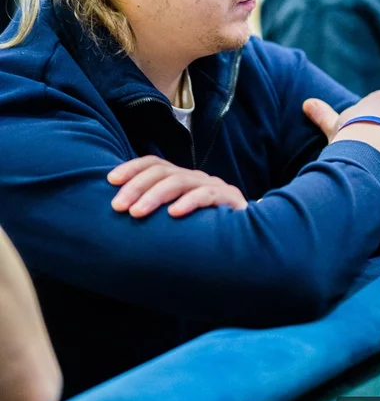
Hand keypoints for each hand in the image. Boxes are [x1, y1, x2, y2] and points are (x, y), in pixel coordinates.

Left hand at [108, 156, 247, 217]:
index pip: (153, 163)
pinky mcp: (229, 198)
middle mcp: (194, 177)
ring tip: (137, 212)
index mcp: (180, 178)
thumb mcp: (176, 215)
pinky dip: (189, 202)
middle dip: (137, 186)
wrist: (247, 236)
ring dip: (155, 196)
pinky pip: (207, 195)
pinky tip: (174, 213)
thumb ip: (156, 209)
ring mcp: (212, 185)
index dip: (131, 168)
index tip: (110, 181)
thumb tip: (120, 211)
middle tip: (118, 206)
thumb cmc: (204, 228)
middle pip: (162, 172)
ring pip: (180, 181)